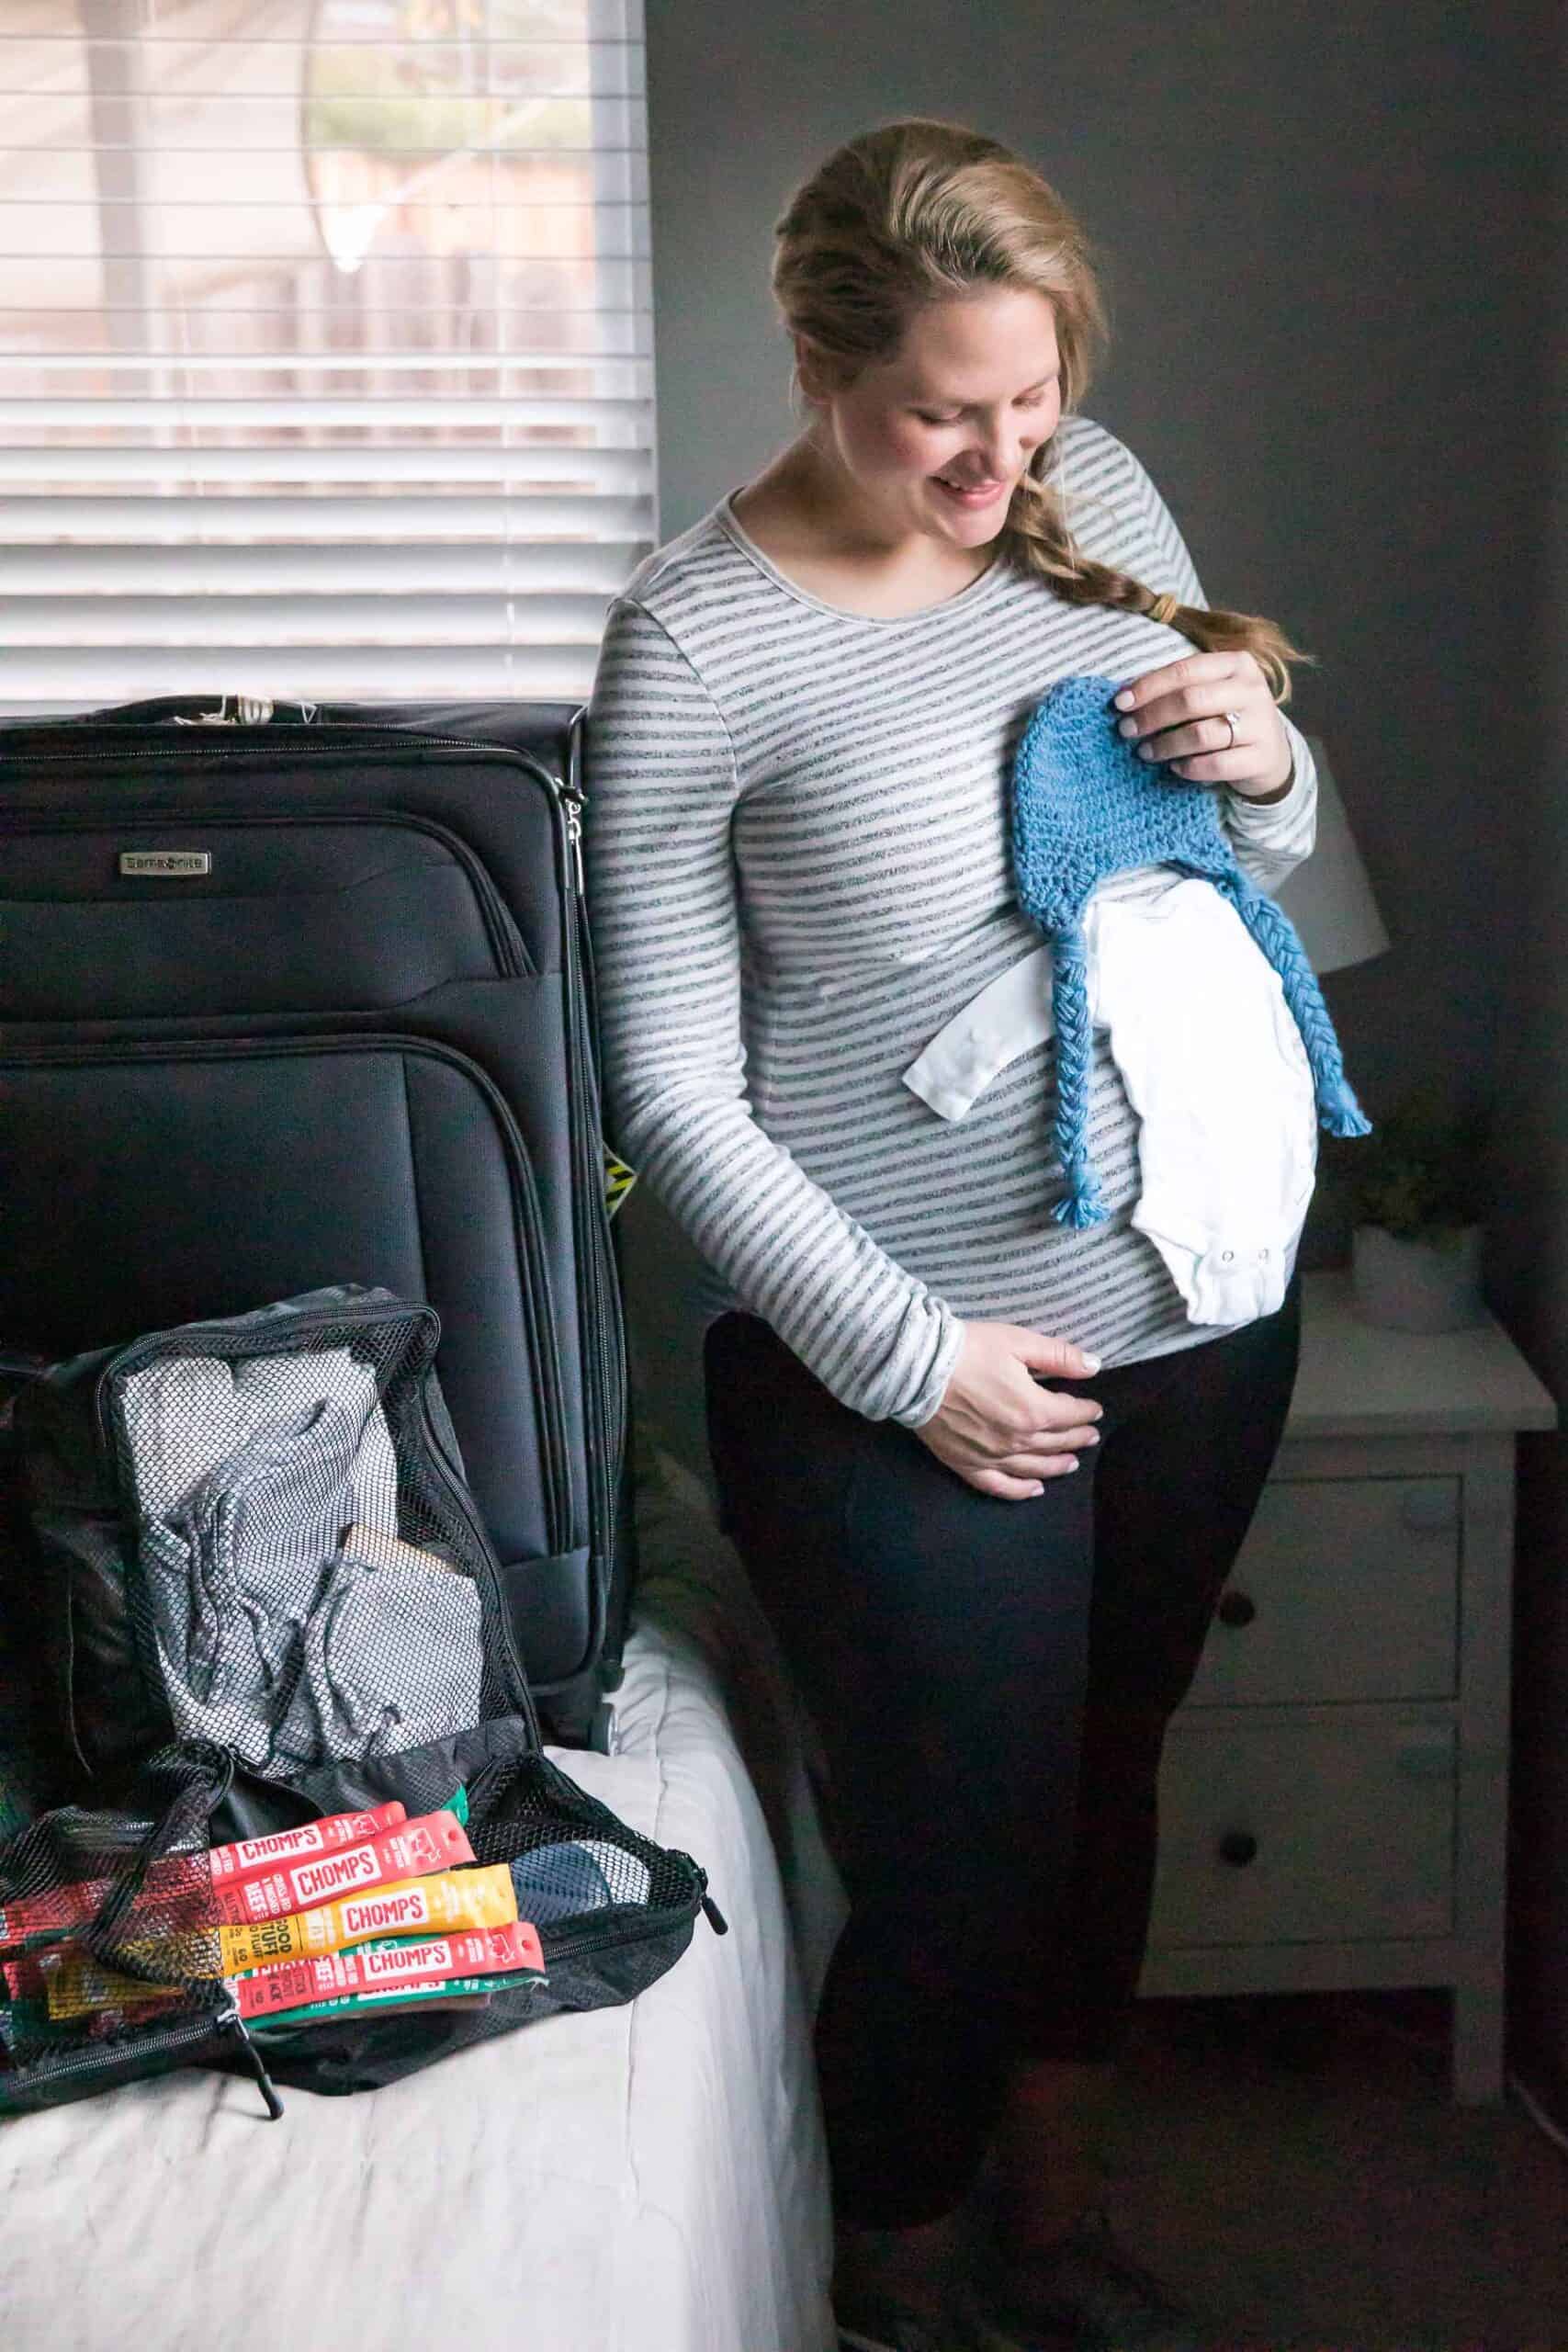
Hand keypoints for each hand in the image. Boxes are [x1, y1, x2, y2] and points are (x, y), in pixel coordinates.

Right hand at [912, 1321, 1104, 1500]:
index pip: (1071, 1415)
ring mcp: (992, 1457)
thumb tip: (1094, 1366)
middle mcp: (1018, 1441)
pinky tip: (1035, 1490)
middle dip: (1077, 1438)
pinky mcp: (967, 1464)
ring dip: (1057, 1466)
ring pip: (1034, 1468)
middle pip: (1056, 1443)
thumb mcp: (1018, 1342)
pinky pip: (999, 1486)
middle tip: (1090, 1436)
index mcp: (1034, 1410)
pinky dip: (1021, 1490)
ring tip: (1071, 1462)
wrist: (918, 1368)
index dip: (1086, 1411)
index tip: (1095, 1409)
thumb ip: (1059, 1356)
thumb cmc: (969, 1350)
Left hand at [1113, 650, 1292, 798]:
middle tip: (1126, 730)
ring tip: (1146, 752)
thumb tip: (1125, 698)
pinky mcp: (1261, 758)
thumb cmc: (1227, 717)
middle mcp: (1252, 690)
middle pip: (1190, 701)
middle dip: (1151, 716)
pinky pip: (1215, 764)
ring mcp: (1260, 724)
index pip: (1184, 670)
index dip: (1148, 686)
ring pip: (1200, 734)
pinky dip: (1188, 768)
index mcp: (1237, 664)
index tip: (1119, 703)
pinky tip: (1175, 768)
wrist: (1272, 754)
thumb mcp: (1211, 692)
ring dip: (1165, 745)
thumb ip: (1178, 689)